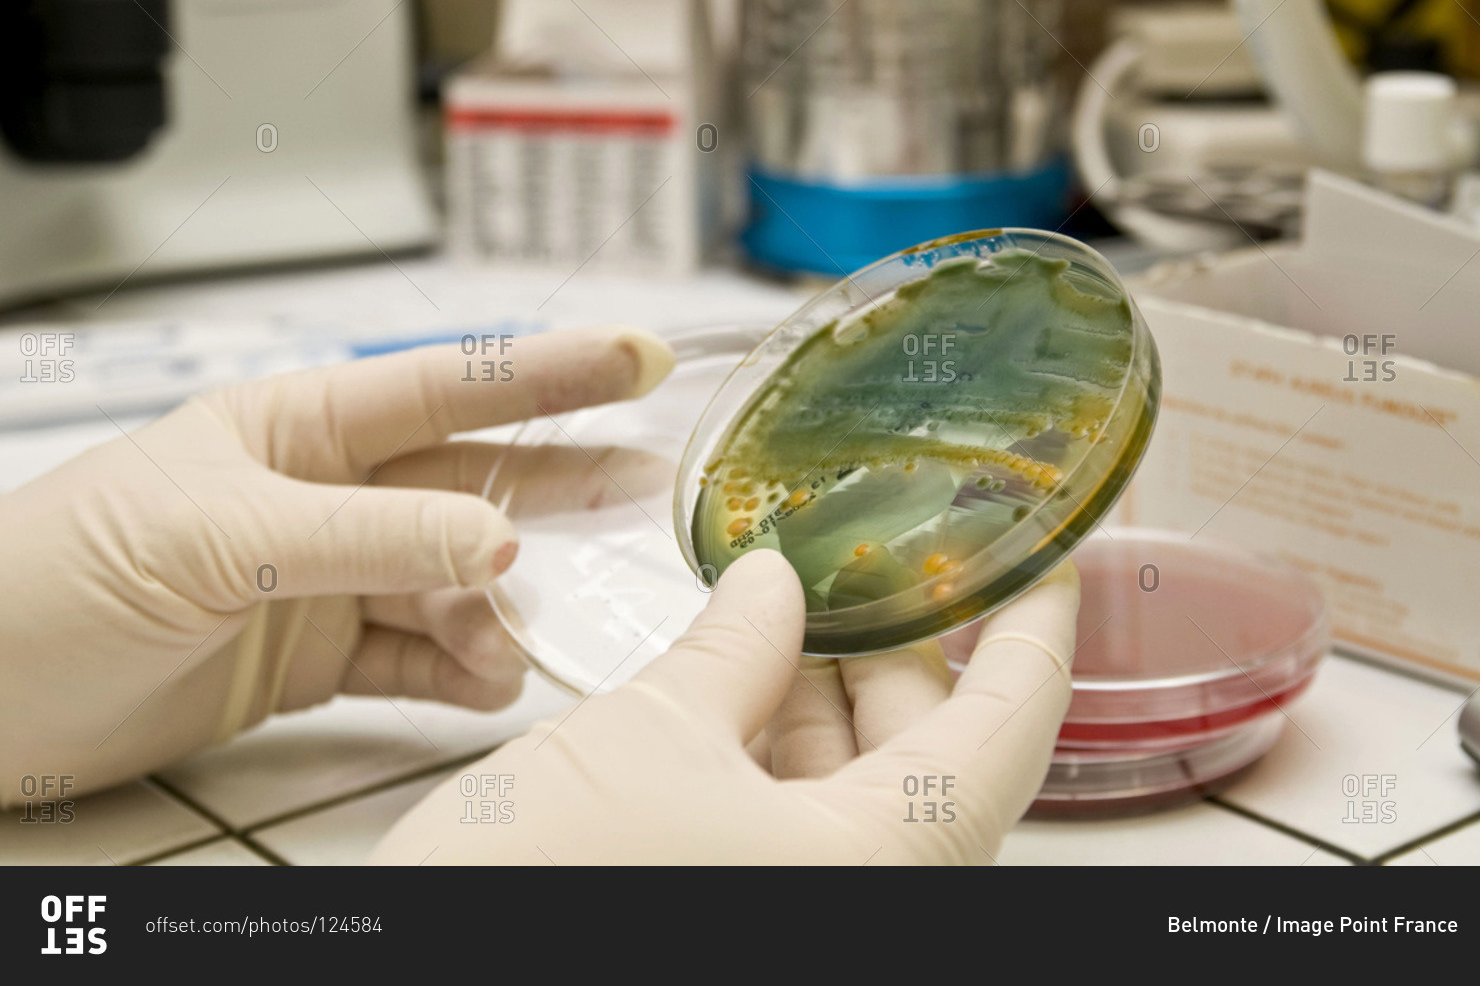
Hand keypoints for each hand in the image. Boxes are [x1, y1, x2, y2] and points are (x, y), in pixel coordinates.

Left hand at [0, 326, 673, 804]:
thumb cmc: (53, 577)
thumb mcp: (218, 537)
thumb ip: (364, 537)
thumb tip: (495, 541)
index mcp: (296, 426)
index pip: (444, 385)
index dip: (547, 371)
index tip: (635, 356)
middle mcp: (325, 495)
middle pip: (470, 481)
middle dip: (559, 483)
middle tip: (645, 487)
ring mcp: (325, 578)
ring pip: (450, 584)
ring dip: (494, 612)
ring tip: (512, 642)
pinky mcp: (316, 657)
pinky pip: (414, 660)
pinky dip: (457, 673)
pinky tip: (482, 682)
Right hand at [371, 551, 1078, 864]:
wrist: (418, 978)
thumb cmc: (543, 892)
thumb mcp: (653, 736)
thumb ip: (735, 648)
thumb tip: (774, 583)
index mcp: (895, 866)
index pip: (1015, 720)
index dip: (1034, 619)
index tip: (1046, 552)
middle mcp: (872, 904)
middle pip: (933, 751)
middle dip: (895, 643)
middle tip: (867, 552)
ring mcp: (810, 913)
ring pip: (859, 790)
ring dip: (824, 690)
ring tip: (787, 599)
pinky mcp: (747, 911)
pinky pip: (797, 824)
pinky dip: (774, 745)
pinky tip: (736, 675)